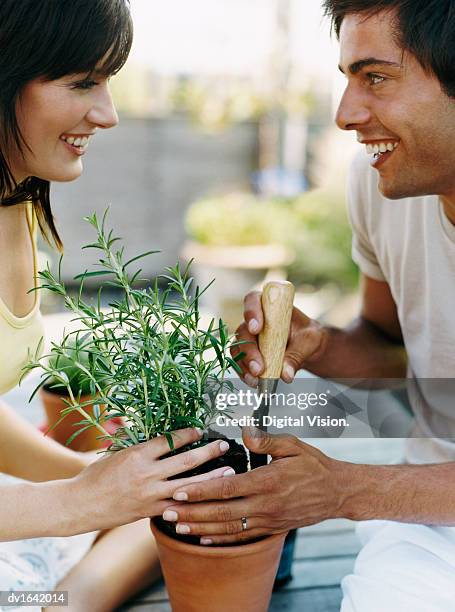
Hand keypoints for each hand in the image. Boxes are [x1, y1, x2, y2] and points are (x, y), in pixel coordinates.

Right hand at [68, 428, 233, 533]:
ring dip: (211, 477)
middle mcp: (147, 473)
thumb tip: (158, 433)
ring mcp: (150, 494)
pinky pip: (177, 507)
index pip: (171, 440)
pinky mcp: (150, 511)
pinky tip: (209, 499)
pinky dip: (194, 502)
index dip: (189, 434)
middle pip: (186, 460)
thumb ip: (137, 444)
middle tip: (224, 445)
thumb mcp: (116, 452)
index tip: (200, 430)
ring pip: (189, 485)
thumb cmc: (95, 475)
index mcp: (138, 454)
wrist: (80, 504)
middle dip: (209, 452)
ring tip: (228, 471)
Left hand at [161, 428, 346, 544]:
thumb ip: (266, 439)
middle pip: (220, 512)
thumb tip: (244, 432)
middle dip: (191, 512)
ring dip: (200, 527)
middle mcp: (264, 505)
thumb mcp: (292, 445)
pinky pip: (241, 536)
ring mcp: (267, 520)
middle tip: (167, 511)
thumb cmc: (313, 465)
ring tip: (178, 525)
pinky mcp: (270, 529)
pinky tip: (203, 538)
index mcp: (266, 481)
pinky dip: (220, 539)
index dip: (200, 490)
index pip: (226, 488)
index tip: (179, 489)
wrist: (336, 493)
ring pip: (227, 527)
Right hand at [232, 291, 327, 386]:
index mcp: (270, 305)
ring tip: (255, 380)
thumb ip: (297, 356)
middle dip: (249, 350)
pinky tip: (253, 382)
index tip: (256, 329)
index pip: (253, 300)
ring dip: (244, 365)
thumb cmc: (308, 336)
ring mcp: (249, 336)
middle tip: (258, 368)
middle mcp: (255, 319)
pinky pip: (239, 361)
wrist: (307, 347)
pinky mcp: (247, 352)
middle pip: (243, 330)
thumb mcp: (308, 342)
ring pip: (238, 348)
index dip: (252, 312)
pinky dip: (244, 372)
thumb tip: (285, 374)